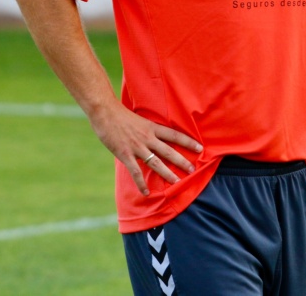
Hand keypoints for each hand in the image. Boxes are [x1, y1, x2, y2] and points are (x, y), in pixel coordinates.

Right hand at [88, 99, 202, 195]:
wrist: (105, 112)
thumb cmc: (121, 115)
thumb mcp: (140, 119)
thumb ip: (147, 130)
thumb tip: (154, 138)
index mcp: (152, 127)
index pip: (175, 135)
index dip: (188, 142)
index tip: (200, 148)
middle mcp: (148, 138)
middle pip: (169, 151)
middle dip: (182, 161)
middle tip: (193, 170)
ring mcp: (137, 147)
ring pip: (156, 163)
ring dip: (167, 174)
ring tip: (177, 183)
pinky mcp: (125, 154)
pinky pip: (136, 172)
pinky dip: (141, 184)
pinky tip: (146, 192)